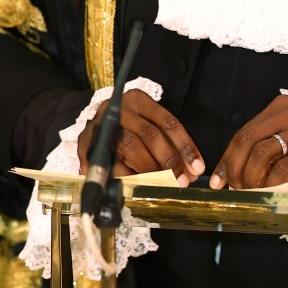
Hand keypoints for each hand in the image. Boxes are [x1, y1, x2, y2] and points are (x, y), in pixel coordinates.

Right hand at [77, 89, 203, 186]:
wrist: (91, 126)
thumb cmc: (126, 127)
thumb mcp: (146, 123)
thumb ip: (166, 141)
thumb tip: (191, 170)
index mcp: (138, 100)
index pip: (168, 122)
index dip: (185, 146)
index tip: (198, 167)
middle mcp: (120, 109)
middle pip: (151, 135)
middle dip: (170, 161)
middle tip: (184, 181)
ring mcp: (103, 125)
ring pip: (132, 147)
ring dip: (152, 170)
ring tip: (167, 185)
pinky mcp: (89, 144)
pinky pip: (114, 163)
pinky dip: (131, 177)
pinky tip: (143, 187)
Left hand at [209, 94, 287, 189]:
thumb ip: (273, 141)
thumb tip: (240, 170)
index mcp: (284, 106)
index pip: (245, 132)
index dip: (227, 158)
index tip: (219, 179)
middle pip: (249, 141)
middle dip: (235, 170)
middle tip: (234, 189)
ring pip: (263, 155)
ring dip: (251, 179)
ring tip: (252, 193)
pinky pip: (285, 171)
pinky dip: (272, 185)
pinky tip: (271, 194)